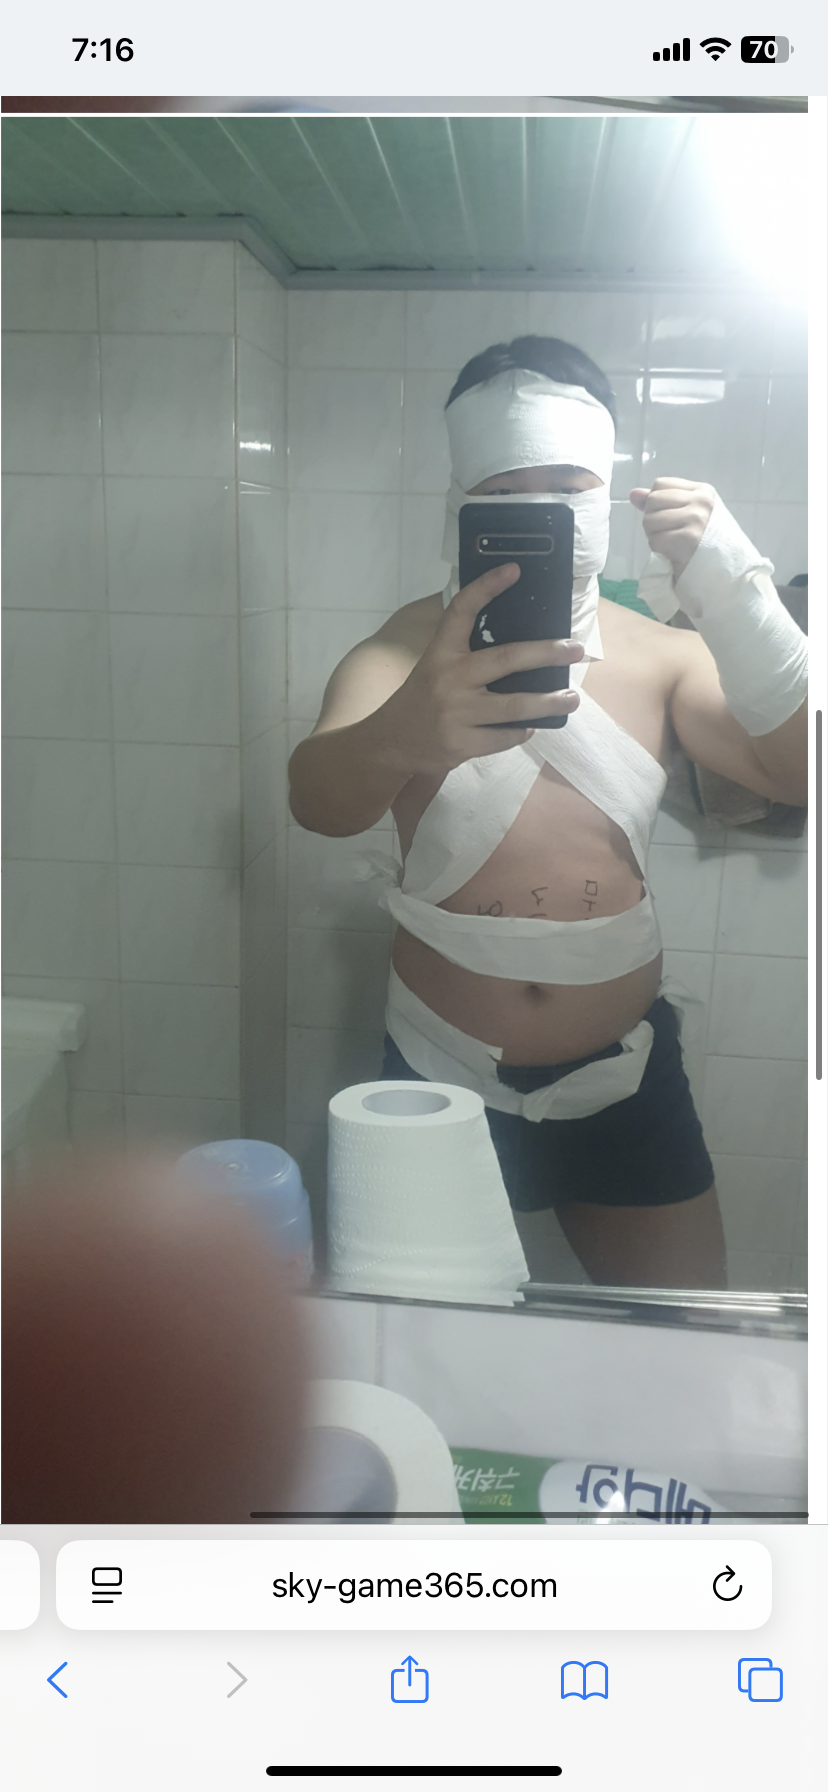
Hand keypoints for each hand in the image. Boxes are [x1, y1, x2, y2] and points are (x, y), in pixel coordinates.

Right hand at [380, 563, 583, 775]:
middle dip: (546, 653)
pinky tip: (531, 726)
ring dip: (548, 702)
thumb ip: (466, 655)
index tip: (513, 570)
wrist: (391, 743)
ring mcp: (456, 713)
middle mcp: (449, 679)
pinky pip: (504, 737)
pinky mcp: (461, 743)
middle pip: (506, 659)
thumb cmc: (422, 699)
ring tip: (571, 697)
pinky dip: (521, 731)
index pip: (462, 611)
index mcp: (441, 653)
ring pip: (515, 706)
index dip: (486, 587)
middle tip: (575, 649)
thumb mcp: (434, 667)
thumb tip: (521, 648)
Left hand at [630, 478, 715, 579]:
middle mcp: (700, 501)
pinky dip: (659, 550)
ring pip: (650, 521)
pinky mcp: (688, 539)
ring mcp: (696, 519)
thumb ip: (661, 502)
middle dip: (653, 520)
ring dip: (654, 536)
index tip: (669, 517)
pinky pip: (656, 540)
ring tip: (670, 544)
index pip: (660, 484)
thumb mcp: (687, 514)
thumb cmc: (704, 540)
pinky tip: (673, 553)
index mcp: (702, 491)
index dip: (656, 502)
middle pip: (652, 501)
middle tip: (668, 533)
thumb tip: (634, 494)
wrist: (724, 568)